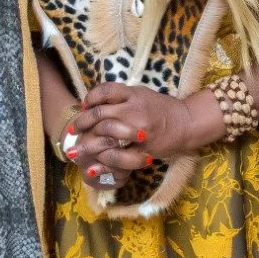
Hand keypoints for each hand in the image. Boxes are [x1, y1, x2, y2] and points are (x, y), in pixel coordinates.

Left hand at [66, 83, 225, 187]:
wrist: (186, 123)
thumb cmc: (163, 109)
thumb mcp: (142, 94)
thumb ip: (122, 96)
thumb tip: (97, 101)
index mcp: (133, 94)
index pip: (104, 91)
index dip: (89, 99)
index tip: (83, 107)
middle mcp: (134, 109)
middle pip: (99, 113)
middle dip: (81, 124)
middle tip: (71, 132)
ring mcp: (138, 128)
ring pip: (105, 134)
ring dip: (87, 144)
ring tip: (75, 152)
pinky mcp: (143, 146)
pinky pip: (119, 154)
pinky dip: (103, 161)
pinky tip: (93, 166)